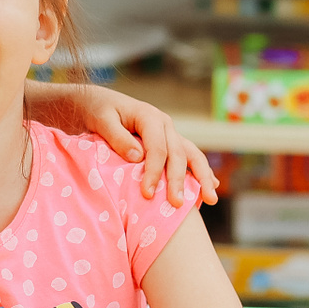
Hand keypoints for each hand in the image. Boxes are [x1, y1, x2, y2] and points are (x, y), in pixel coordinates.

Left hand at [77, 85, 217, 208]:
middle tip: (177, 204)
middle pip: (178, 154)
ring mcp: (170, 134)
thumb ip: (117, 137)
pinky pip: (189, 157)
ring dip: (202, 177)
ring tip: (210, 199)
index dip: (154, 172)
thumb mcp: (101, 120)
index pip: (157, 148)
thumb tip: (138, 157)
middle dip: (179, 181)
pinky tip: (210, 187)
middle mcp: (165, 125)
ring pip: (192, 155)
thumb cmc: (98, 111)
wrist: (98, 103)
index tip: (147, 194)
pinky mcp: (169, 143)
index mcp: (150, 117)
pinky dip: (200, 172)